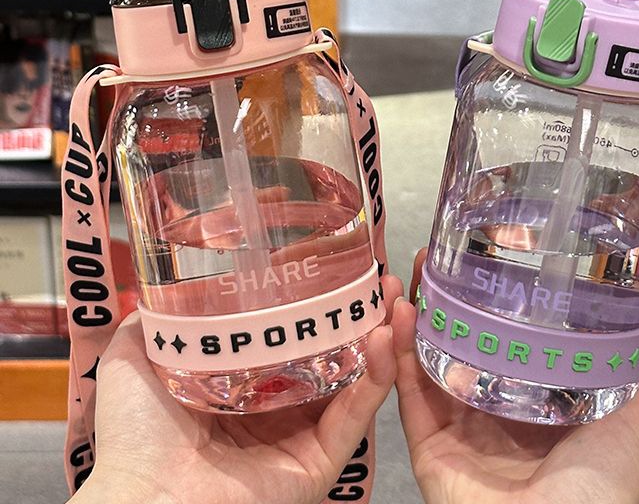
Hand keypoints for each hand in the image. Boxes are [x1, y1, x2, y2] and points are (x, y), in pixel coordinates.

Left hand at [71, 274, 402, 503]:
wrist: (145, 496)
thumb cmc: (135, 435)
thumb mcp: (136, 359)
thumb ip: (156, 323)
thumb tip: (161, 287)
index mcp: (242, 388)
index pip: (293, 340)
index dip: (318, 305)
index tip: (338, 266)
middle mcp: (278, 410)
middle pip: (333, 356)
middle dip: (361, 315)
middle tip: (381, 278)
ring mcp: (301, 436)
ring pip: (354, 381)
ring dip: (381, 338)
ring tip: (395, 299)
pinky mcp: (319, 462)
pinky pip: (355, 415)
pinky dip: (376, 378)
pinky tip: (384, 339)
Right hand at [393, 250, 638, 503]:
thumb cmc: (603, 483)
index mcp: (542, 404)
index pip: (511, 340)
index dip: (496, 300)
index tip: (487, 256)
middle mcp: (498, 411)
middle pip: (463, 343)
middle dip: (447, 298)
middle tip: (437, 256)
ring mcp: (460, 428)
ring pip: (429, 359)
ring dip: (416, 315)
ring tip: (412, 269)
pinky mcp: (429, 445)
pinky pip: (408, 393)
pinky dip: (396, 354)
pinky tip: (397, 315)